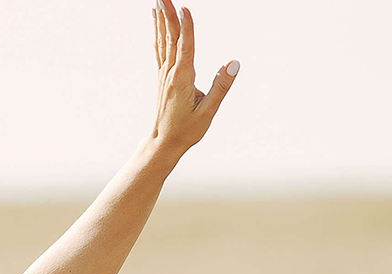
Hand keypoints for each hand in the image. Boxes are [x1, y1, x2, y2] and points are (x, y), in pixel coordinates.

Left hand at [151, 1, 236, 152]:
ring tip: (158, 0)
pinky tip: (156, 20)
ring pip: (163, 40)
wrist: (163, 142)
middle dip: (168, 14)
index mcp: (182, 79)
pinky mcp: (163, 76)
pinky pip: (160, 48)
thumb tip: (234, 63)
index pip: (185, 47)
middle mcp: (170, 72)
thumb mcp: (208, 112)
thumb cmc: (186, 130)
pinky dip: (159, 31)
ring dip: (162, 18)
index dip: (186, 27)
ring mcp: (165, 73)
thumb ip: (221, 87)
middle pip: (170, 37)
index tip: (185, 7)